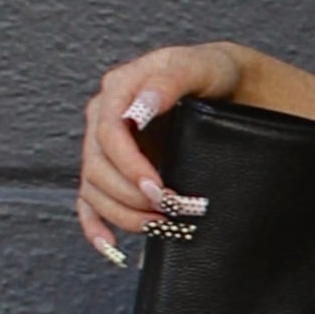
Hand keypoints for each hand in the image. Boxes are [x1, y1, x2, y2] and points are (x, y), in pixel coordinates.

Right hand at [75, 42, 240, 264]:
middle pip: (97, 167)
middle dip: (131, 196)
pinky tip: (111, 246)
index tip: (157, 188)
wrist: (225, 86)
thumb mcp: (200, 67)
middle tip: (170, 210)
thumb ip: (170, 80)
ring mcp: (104, 147)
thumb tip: (139, 108)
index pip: (107, 133)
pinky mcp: (113, 171)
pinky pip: (89, 202)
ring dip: (123, 214)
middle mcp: (104, 117)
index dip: (129, 166)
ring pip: (94, 189)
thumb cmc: (212, 73)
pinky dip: (96, 227)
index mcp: (119, 89)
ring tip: (162, 225)